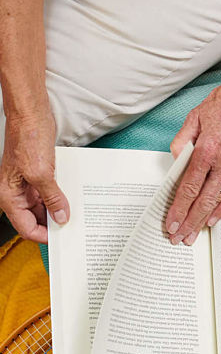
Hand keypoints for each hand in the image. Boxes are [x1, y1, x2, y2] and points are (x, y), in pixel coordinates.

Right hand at [0, 109, 69, 243]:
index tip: (63, 238)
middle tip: (74, 229)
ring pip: (44, 207)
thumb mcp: (41, 172)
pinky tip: (74, 200)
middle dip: (53, 224)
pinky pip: (50, 193)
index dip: (44, 235)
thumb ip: (51, 197)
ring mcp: (28, 184)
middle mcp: (16, 193)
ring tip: (77, 215)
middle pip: (35, 219)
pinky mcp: (39, 175)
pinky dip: (61, 198)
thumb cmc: (28, 139)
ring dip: (59, 211)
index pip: (25, 227)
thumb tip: (61, 217)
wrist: (31, 116)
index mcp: (9, 195)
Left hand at [164, 63, 220, 244]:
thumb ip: (182, 140)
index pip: (188, 187)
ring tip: (194, 236)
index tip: (170, 223)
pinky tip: (215, 219)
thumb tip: (176, 160)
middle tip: (178, 238)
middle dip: (188, 222)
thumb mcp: (195, 116)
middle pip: (202, 200)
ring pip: (217, 201)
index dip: (178, 208)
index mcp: (207, 149)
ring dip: (204, 220)